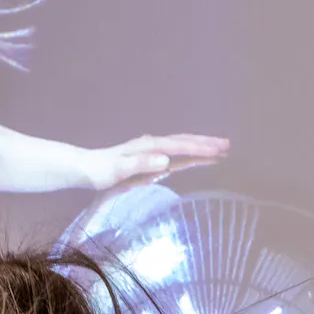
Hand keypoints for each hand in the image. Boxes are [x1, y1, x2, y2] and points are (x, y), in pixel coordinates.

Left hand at [83, 133, 230, 191]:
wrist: (85, 168)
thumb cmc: (100, 172)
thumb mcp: (119, 170)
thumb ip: (141, 165)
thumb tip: (166, 160)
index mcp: (149, 147)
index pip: (180, 147)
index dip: (200, 149)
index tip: (218, 151)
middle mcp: (152, 144)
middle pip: (184, 141)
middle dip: (206, 143)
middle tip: (228, 145)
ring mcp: (151, 149)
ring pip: (181, 144)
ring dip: (200, 146)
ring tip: (219, 148)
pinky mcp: (149, 156)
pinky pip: (174, 152)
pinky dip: (188, 152)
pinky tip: (195, 156)